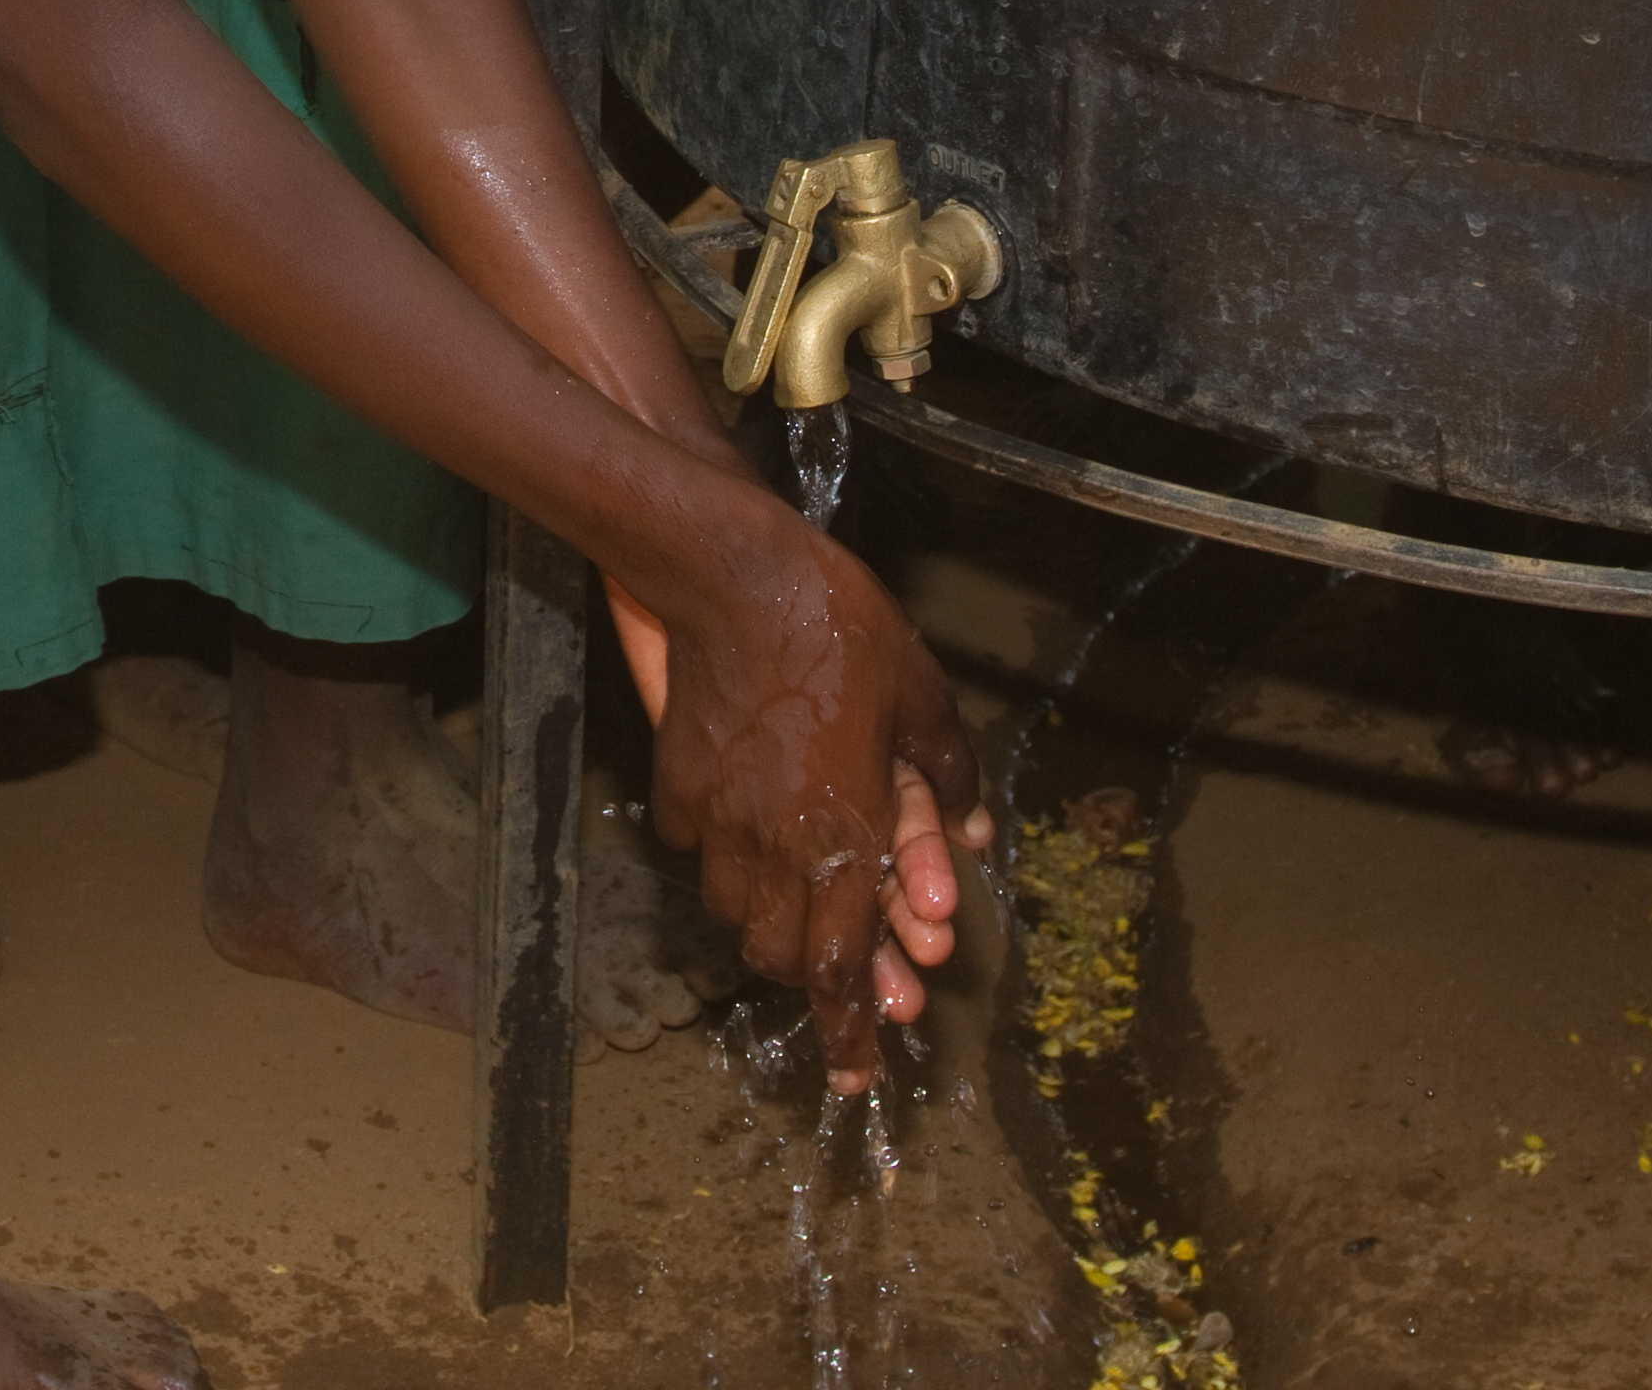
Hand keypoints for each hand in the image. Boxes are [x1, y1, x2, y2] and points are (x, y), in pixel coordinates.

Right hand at [635, 511, 990, 1089]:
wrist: (731, 573)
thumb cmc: (839, 628)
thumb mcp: (921, 695)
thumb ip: (946, 777)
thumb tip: (974, 835)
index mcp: (843, 832)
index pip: (842, 965)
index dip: (851, 1032)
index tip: (857, 1078)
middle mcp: (775, 844)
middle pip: (785, 955)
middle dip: (818, 971)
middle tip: (850, 961)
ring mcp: (717, 819)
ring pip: (738, 912)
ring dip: (773, 918)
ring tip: (801, 888)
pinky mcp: (677, 788)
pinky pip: (699, 851)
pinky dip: (725, 856)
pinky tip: (747, 819)